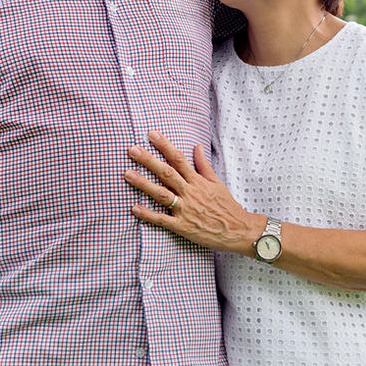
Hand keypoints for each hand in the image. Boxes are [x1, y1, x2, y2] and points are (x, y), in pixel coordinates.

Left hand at [124, 131, 262, 253]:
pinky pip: (162, 219)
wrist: (238, 230)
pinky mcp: (182, 226)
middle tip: (132, 150)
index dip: (164, 145)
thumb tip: (197, 146)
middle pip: (166, 173)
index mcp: (198, 181)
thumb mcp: (217, 182)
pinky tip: (134, 207)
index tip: (152, 135)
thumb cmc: (227, 205)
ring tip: (128, 174)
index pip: (178, 159)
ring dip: (143, 184)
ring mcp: (185, 210)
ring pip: (161, 194)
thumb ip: (204, 165)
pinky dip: (148, 214)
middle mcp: (190, 192)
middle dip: (148, 160)